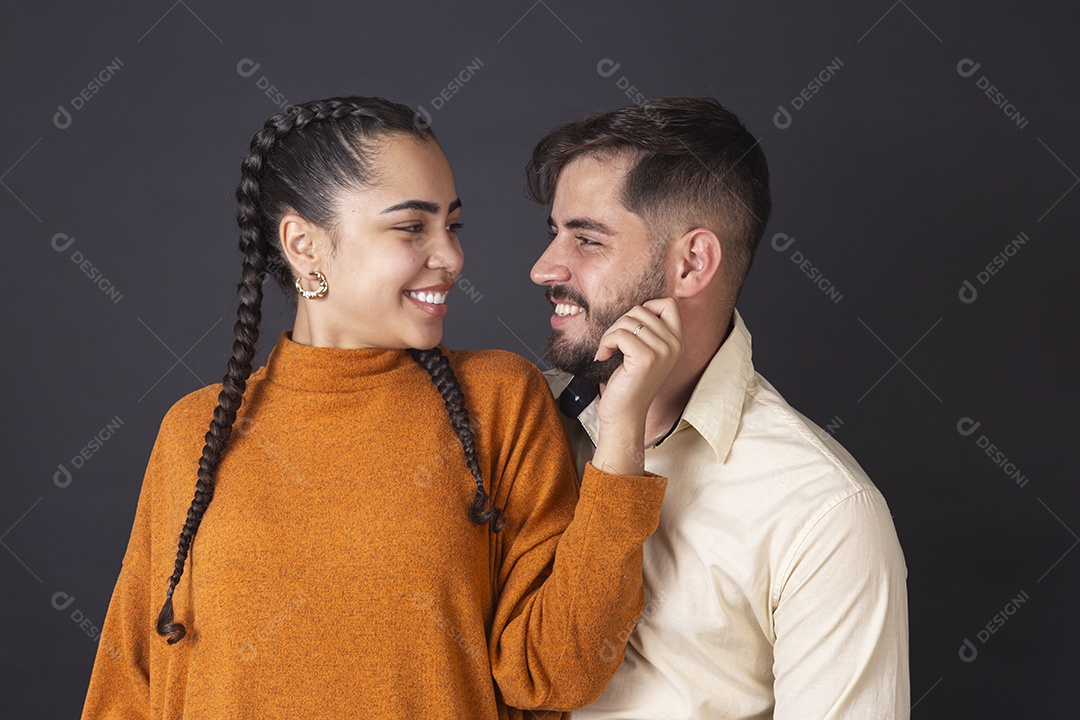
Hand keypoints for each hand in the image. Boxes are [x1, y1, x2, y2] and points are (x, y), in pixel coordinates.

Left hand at [591, 298, 682, 474]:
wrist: (625, 415)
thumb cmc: (629, 382)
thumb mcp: (647, 352)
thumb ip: (649, 330)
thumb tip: (637, 306)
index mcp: (678, 341)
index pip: (669, 303)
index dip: (646, 307)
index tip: (631, 329)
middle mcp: (675, 345)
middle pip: (641, 309)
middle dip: (620, 323)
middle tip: (613, 343)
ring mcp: (662, 351)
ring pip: (628, 320)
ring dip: (610, 333)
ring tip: (608, 350)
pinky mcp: (645, 359)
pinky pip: (619, 334)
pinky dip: (606, 343)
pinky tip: (604, 356)